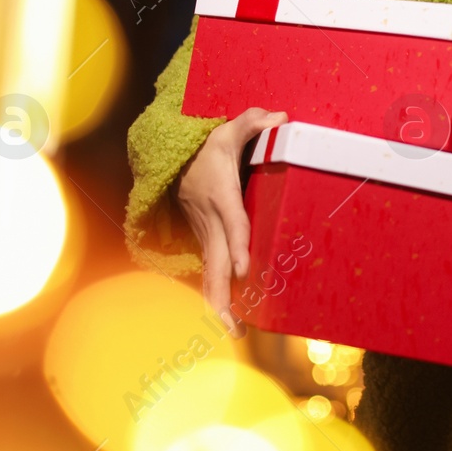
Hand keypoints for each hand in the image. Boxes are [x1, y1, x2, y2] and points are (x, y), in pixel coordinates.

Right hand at [173, 107, 286, 336]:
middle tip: (233, 326)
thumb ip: (253, 123)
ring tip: (235, 333)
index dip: (238, 245)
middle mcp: (210, 220)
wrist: (170, 158)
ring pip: (210, 273)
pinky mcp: (205, 239)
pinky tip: (228, 317)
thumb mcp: (228, 130)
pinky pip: (211, 270)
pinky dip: (216, 294)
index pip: (232, 222)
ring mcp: (205, 233)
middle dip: (222, 296)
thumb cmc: (205, 147)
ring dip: (218, 304)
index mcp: (220, 195)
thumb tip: (281, 117)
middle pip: (215, 262)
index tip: (246, 269)